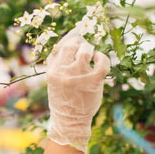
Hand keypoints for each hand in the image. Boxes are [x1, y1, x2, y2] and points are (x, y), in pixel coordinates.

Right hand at [46, 28, 110, 152]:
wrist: (70, 120)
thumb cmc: (63, 99)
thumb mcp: (53, 81)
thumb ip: (56, 63)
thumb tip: (65, 42)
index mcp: (52, 70)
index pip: (60, 45)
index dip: (70, 36)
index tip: (77, 32)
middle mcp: (64, 71)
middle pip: (71, 44)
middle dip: (80, 41)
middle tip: (84, 44)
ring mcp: (79, 76)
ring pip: (85, 50)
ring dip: (89, 48)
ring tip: (91, 54)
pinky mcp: (93, 81)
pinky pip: (101, 62)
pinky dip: (102, 57)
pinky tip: (99, 60)